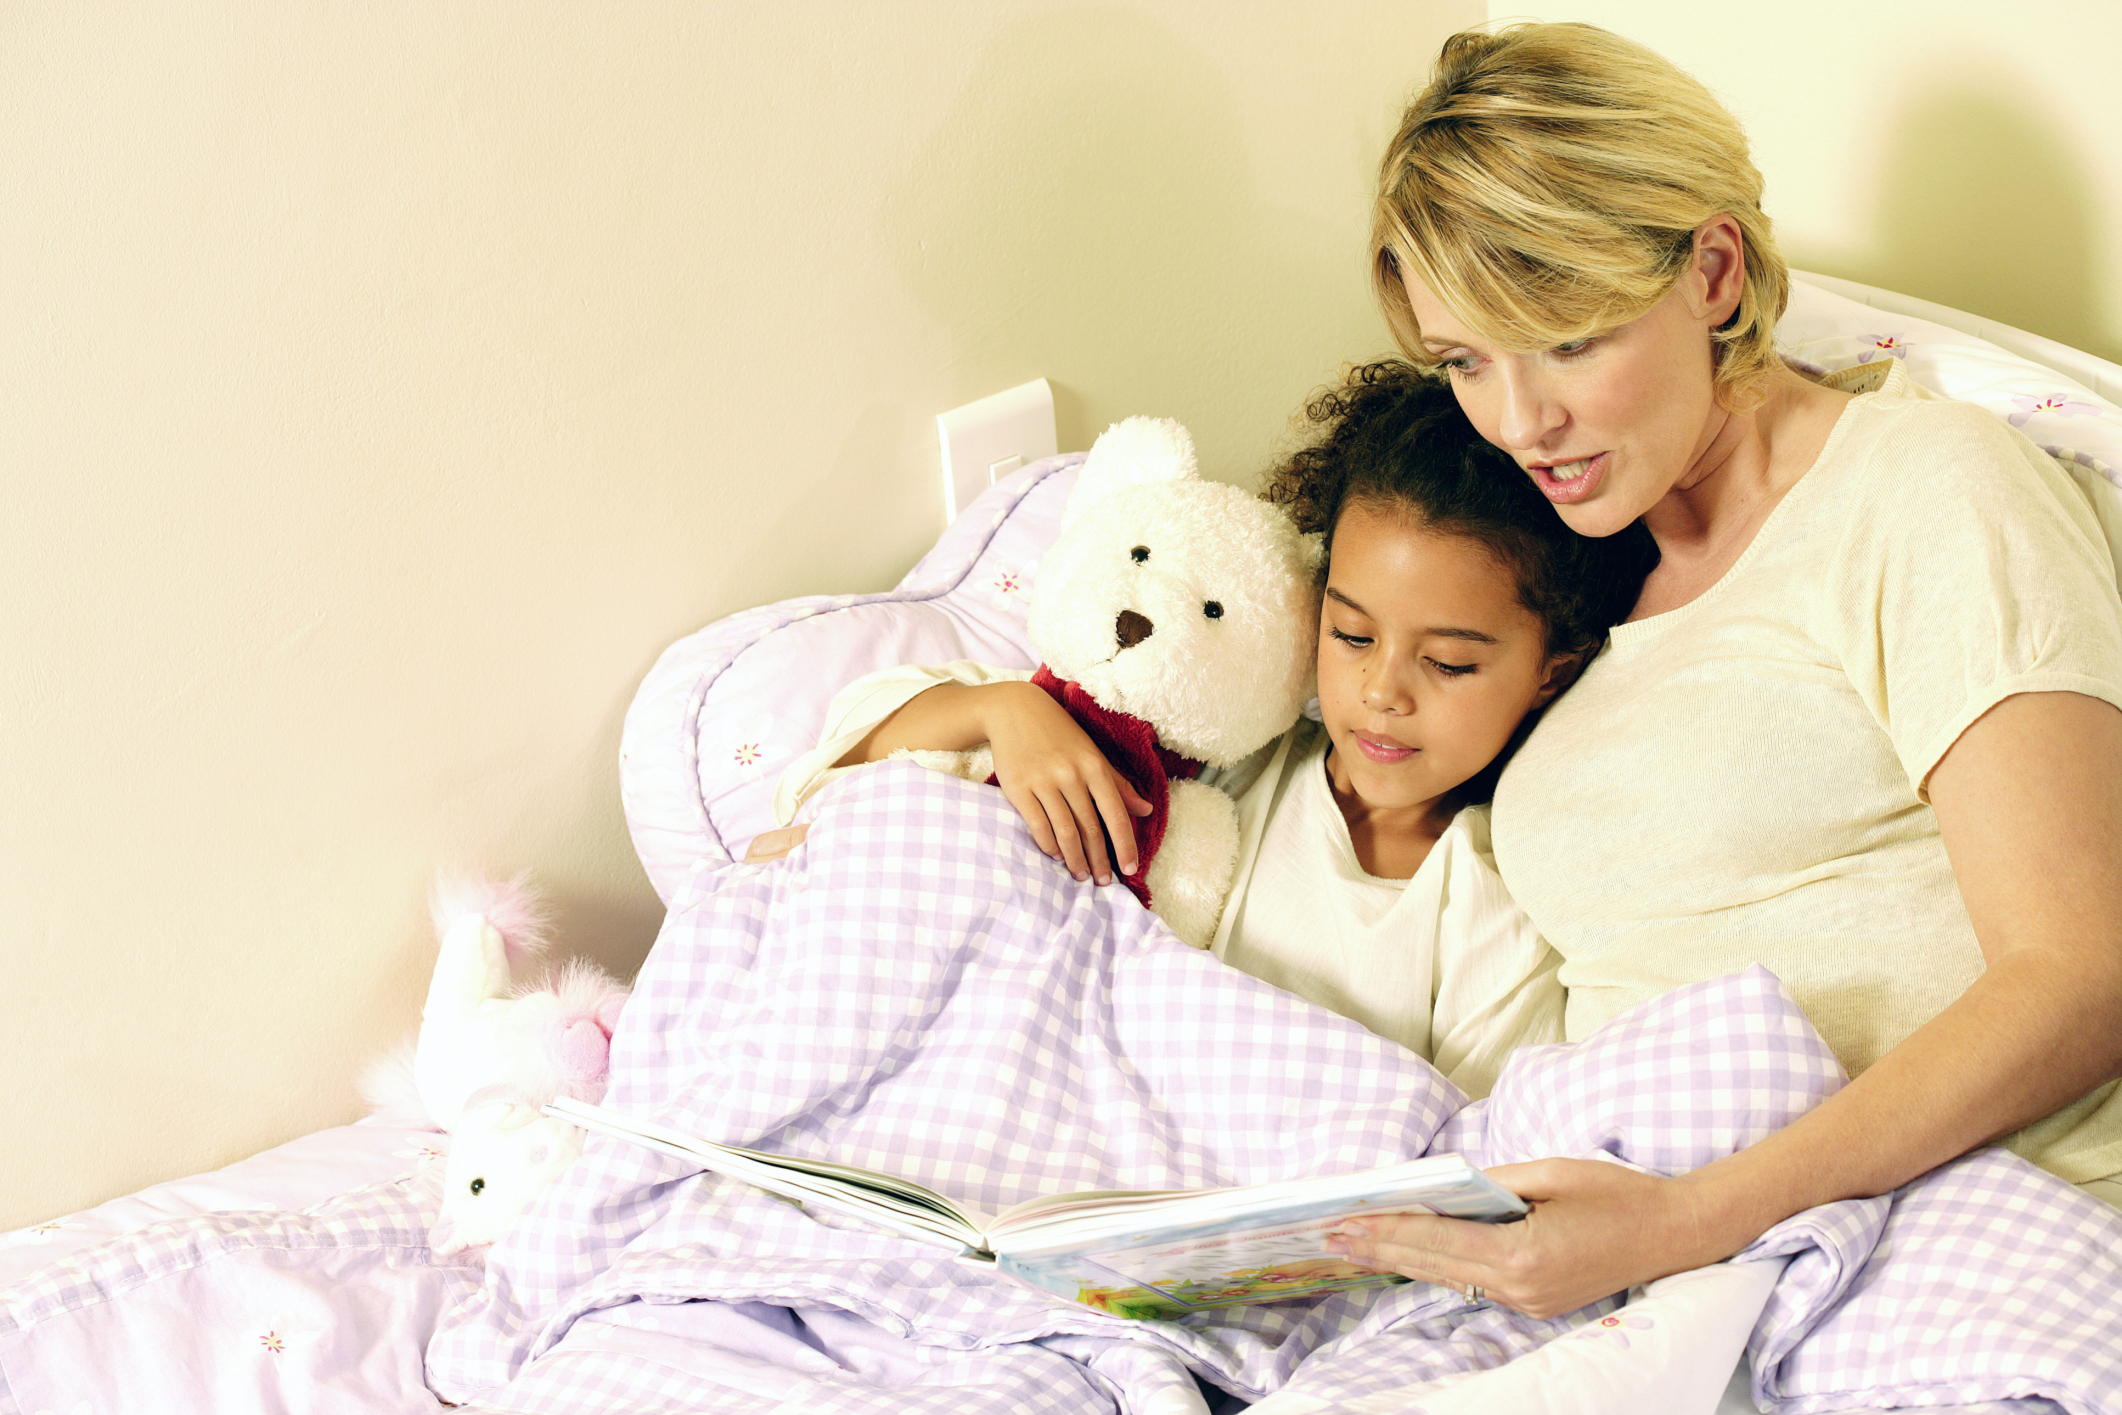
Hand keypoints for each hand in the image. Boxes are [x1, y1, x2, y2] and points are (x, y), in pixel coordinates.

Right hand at [981, 682, 1153, 885]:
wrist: (1014, 710)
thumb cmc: (1059, 733)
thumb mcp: (1092, 753)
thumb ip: (1118, 784)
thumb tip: (1146, 810)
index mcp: (1094, 766)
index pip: (1116, 814)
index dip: (1125, 845)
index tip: (1130, 869)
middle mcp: (1071, 774)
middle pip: (1091, 828)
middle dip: (1100, 859)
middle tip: (1103, 881)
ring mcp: (1044, 781)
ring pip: (1065, 831)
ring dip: (1075, 858)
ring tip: (1081, 875)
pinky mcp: (1018, 787)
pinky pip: (1038, 825)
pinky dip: (1049, 845)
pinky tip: (1056, 856)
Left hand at [1324, 1159, 1726, 1319]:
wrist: (1676, 1234)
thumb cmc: (1616, 1193)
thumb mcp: (1550, 1172)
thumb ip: (1491, 1184)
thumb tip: (1441, 1187)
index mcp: (1523, 1253)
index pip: (1436, 1241)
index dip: (1385, 1230)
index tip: (1343, 1220)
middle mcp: (1521, 1287)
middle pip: (1432, 1265)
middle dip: (1377, 1248)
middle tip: (1327, 1234)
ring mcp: (1529, 1301)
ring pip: (1448, 1277)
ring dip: (1399, 1259)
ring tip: (1352, 1244)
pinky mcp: (1535, 1302)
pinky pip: (1473, 1282)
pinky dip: (1436, 1265)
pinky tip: (1405, 1253)